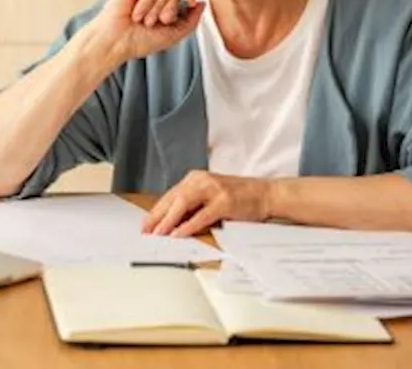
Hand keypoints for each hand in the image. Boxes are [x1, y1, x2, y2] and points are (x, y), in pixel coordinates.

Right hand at [85, 0, 203, 65]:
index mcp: (165, 3)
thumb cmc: (140, 41)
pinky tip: (134, 14)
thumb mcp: (173, 34)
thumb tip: (203, 3)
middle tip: (155, 23)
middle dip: (170, 9)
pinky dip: (145, 5)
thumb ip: (191, 20)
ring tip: (144, 20)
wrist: (117, 43)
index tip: (191, 1)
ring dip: (156, 9)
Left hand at [141, 171, 272, 237]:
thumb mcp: (211, 197)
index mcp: (196, 178)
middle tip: (145, 230)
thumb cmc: (240, 197)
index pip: (170, 195)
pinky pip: (201, 215)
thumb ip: (193, 205)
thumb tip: (172, 222)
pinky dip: (188, 225)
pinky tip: (179, 233)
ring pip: (183, 204)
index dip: (156, 211)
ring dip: (168, 220)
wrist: (266, 193)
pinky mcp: (224, 202)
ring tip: (157, 233)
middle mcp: (202, 180)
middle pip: (173, 198)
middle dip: (156, 216)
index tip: (145, 224)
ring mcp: (213, 190)